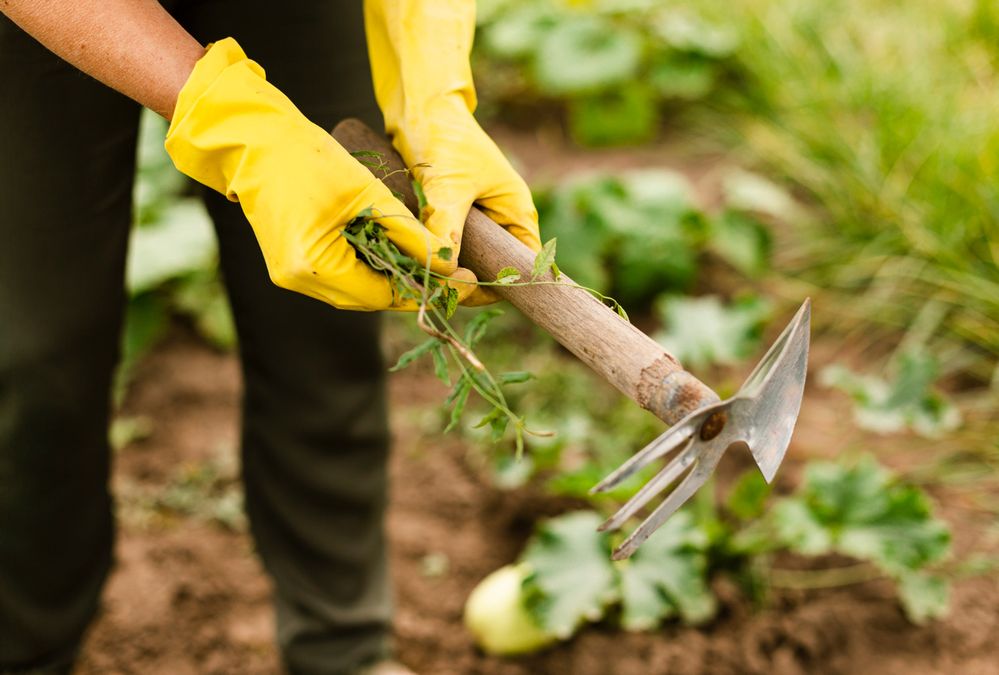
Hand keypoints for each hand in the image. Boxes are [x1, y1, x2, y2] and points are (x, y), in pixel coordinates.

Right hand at [165, 38, 475, 310]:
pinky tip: (391, 249)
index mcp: (313, 267)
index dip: (425, 289)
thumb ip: (410, 234)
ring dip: (389, 275)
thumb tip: (447, 265)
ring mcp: (289, 274)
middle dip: (409, 285)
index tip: (462, 281)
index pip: (382, 295)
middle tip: (451, 273)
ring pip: (354, 287)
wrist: (252, 139)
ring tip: (427, 260)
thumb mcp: (368, 194)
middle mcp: (298, 280)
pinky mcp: (289, 261)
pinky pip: (338, 274)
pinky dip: (367, 265)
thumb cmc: (308, 158)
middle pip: (368, 297)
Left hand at [365, 0, 541, 304]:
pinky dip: (430, 254)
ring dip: (445, 268)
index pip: (522, 266)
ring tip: (418, 272)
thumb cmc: (445, 137)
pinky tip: (410, 257)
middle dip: (465, 281)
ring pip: (464, 260)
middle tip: (434, 288)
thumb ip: (447, 229)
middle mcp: (500, 221)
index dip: (498, 286)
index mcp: (517, 214)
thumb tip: (444, 270)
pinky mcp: (450, 216)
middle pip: (491, 269)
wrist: (419, 105)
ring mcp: (475, 220)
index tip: (464, 293)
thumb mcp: (449, 186)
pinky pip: (444, 247)